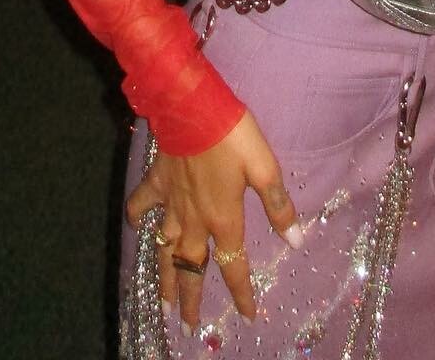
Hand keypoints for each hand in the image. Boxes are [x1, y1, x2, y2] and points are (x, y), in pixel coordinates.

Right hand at [126, 111, 302, 333]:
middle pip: (192, 269)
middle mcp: (194, 220)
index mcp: (223, 219)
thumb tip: (296, 241)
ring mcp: (171, 203)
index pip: (234, 266)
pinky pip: (141, 207)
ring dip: (163, 277)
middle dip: (191, 301)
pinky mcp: (156, 183)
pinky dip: (137, 219)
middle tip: (188, 327)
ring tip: (162, 303)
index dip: (242, 293)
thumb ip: (279, 206)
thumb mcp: (265, 167)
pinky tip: (138, 226)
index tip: (248, 316)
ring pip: (164, 250)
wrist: (191, 107)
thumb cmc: (232, 135)